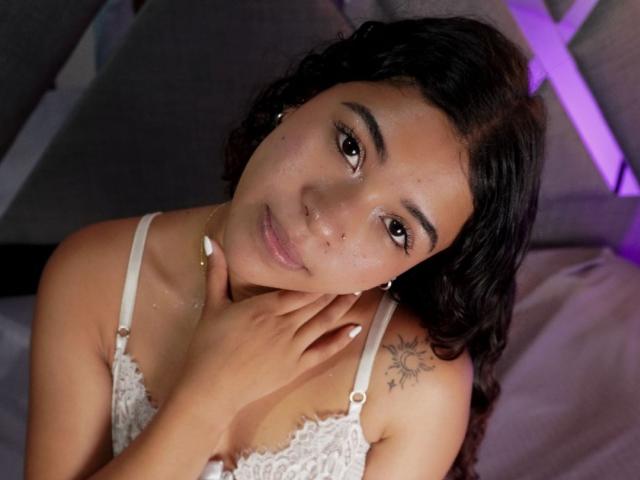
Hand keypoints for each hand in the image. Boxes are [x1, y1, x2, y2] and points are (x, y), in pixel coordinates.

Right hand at [172, 236, 362, 414]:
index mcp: (265, 307)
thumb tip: (210, 240)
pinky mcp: (296, 368)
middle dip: (336, 288)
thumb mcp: (212, 305)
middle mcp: (284, 324)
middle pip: (317, 303)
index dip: (320, 278)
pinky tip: (354, 328)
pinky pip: (324, 351)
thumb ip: (216, 272)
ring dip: (343, 307)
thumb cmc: (208, 346)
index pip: (300, 289)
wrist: (210, 388)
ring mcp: (293, 347)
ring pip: (324, 322)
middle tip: (355, 274)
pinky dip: (340, 339)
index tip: (334, 264)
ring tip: (358, 292)